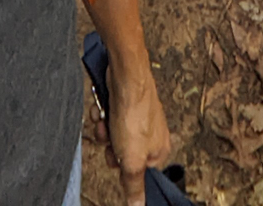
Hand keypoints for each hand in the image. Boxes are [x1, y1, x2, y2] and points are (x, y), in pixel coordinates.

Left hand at [95, 60, 171, 205]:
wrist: (125, 75)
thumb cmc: (134, 114)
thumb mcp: (132, 160)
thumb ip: (134, 186)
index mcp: (159, 151)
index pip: (138, 174)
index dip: (124, 168)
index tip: (119, 160)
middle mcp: (150, 134)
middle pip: (121, 153)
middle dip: (110, 146)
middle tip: (110, 138)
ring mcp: (136, 118)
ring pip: (112, 135)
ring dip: (104, 129)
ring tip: (106, 119)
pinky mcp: (124, 104)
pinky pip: (108, 118)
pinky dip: (102, 114)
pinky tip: (103, 107)